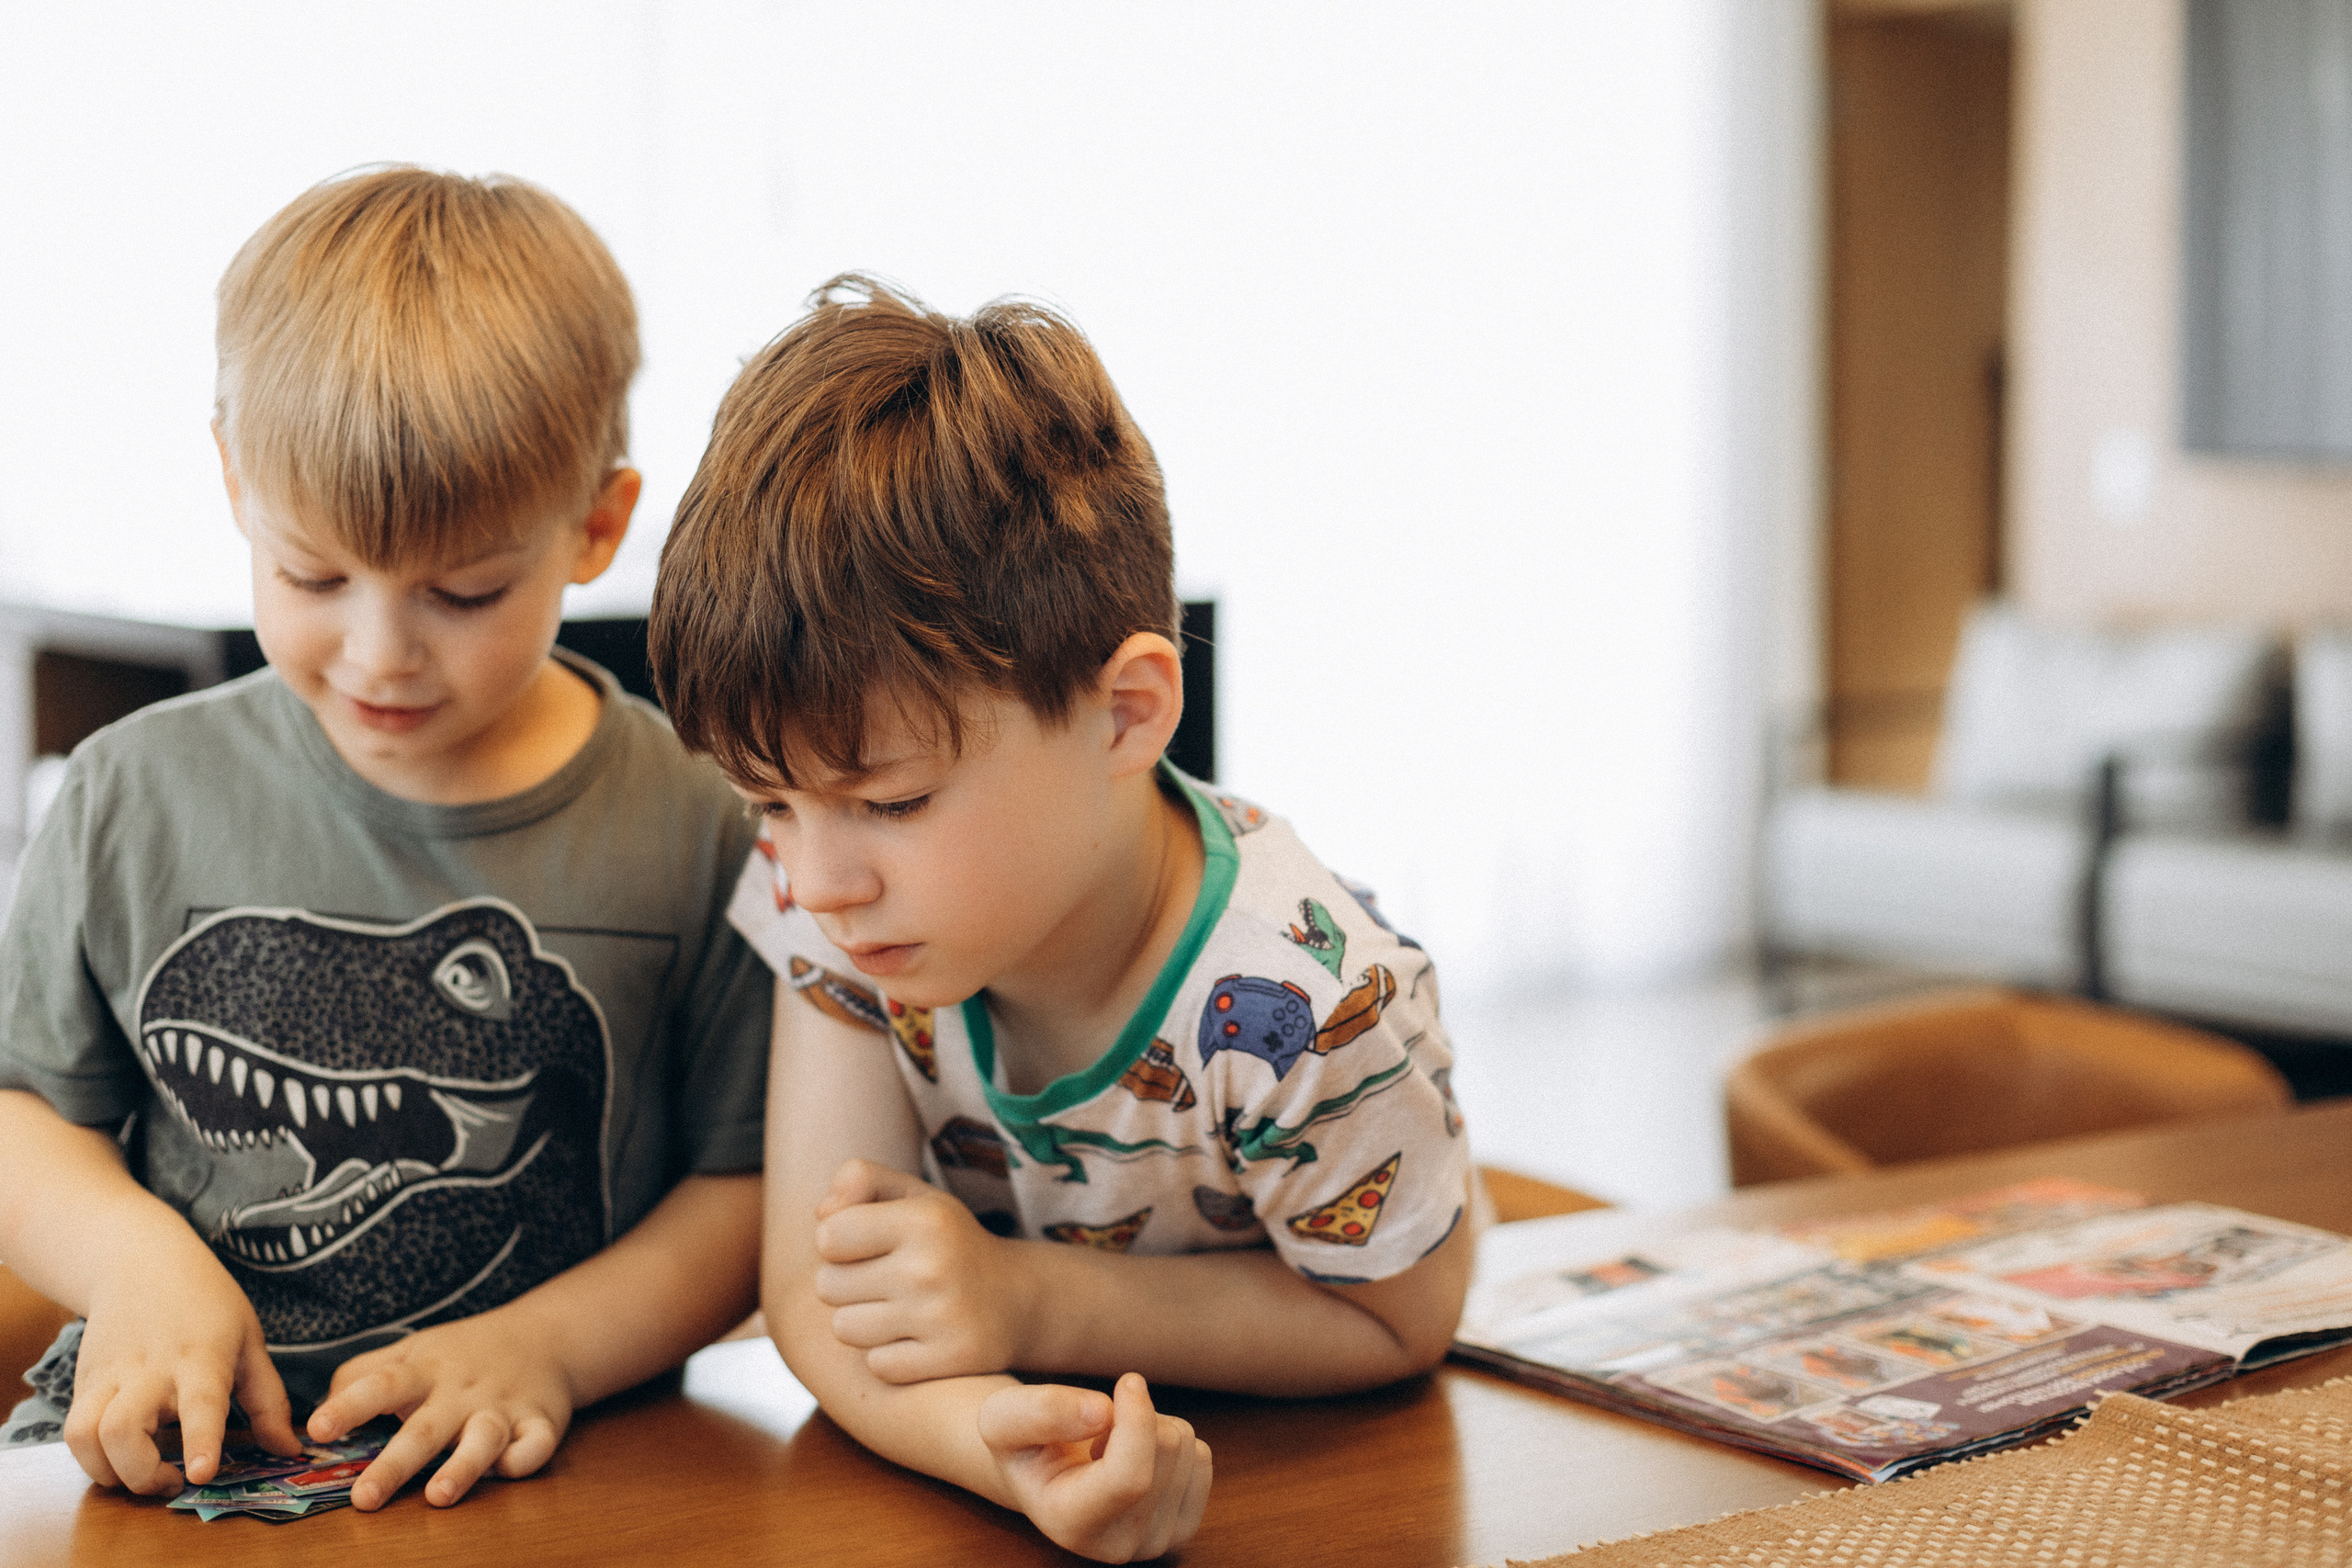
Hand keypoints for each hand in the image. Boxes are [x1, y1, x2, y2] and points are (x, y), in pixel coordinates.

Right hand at [66, 1245, 301, 1494]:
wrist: (141, 1262)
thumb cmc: (209, 1305)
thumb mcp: (250, 1342)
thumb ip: (268, 1402)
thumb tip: (289, 1451)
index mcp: (203, 1358)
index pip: (201, 1405)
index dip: (200, 1442)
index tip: (200, 1474)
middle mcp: (151, 1369)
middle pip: (124, 1431)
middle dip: (142, 1475)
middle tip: (172, 1484)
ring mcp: (110, 1375)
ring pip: (86, 1435)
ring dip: (108, 1471)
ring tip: (141, 1475)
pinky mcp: (84, 1382)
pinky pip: (73, 1431)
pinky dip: (89, 1458)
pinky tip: (119, 1460)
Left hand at [306, 1309, 570, 1509]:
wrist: (547, 1334)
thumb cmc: (466, 1351)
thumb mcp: (414, 1349)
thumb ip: (364, 1372)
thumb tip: (316, 1409)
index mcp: (426, 1371)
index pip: (382, 1384)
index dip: (350, 1406)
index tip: (318, 1428)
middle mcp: (462, 1391)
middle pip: (426, 1428)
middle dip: (395, 1464)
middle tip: (364, 1498)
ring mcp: (503, 1407)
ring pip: (483, 1438)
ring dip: (461, 1467)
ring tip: (437, 1496)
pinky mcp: (541, 1423)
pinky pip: (535, 1444)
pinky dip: (523, 1459)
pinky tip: (506, 1470)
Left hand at [813, 1158, 1028, 1381]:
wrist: (1018, 1299)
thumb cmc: (947, 1242)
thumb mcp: (913, 1196)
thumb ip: (859, 1179)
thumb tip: (821, 1215)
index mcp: (924, 1219)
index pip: (827, 1236)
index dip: (840, 1242)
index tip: (868, 1244)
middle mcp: (932, 1267)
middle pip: (828, 1285)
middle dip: (847, 1284)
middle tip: (886, 1280)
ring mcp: (942, 1318)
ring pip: (845, 1328)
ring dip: (864, 1322)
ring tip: (899, 1309)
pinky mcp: (949, 1360)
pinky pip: (877, 1365)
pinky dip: (892, 1355)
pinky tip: (918, 1339)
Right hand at [980, 1374, 1210, 1562]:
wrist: (1042, 1475)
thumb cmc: (1022, 1443)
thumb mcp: (1003, 1417)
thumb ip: (1042, 1411)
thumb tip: (1104, 1412)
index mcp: (1069, 1524)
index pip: (1130, 1477)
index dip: (1137, 1420)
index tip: (1128, 1380)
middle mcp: (1118, 1546)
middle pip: (1166, 1448)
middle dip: (1135, 1416)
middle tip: (1096, 1429)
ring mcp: (1156, 1542)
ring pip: (1187, 1448)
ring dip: (1151, 1426)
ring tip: (1109, 1446)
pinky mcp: (1183, 1527)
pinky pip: (1202, 1457)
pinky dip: (1170, 1440)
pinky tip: (1134, 1457)